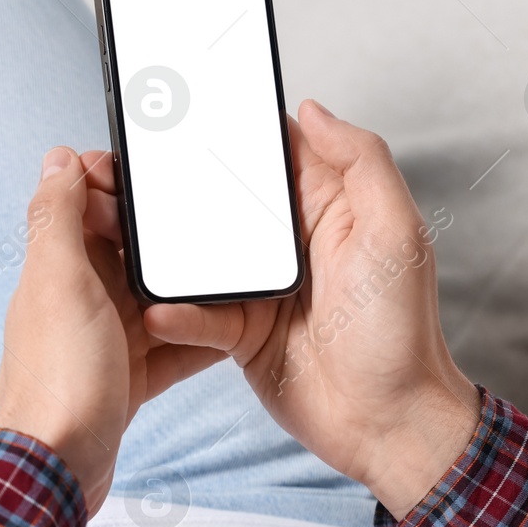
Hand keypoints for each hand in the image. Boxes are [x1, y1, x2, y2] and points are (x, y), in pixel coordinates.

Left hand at [0, 147, 223, 506]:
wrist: (57, 471)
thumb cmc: (58, 379)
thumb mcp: (61, 284)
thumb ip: (59, 219)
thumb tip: (57, 157)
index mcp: (58, 267)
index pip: (84, 203)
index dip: (115, 182)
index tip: (157, 171)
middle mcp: (79, 299)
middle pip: (127, 250)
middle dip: (164, 234)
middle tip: (209, 216)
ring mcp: (105, 339)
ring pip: (154, 298)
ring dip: (186, 286)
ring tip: (230, 267)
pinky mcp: (127, 376)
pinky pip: (170, 345)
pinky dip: (197, 336)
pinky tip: (230, 329)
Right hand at [90, 100, 480, 516]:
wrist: (387, 422)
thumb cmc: (401, 331)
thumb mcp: (395, 232)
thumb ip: (362, 162)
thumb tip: (312, 109)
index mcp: (330, 208)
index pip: (277, 153)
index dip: (238, 129)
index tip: (193, 104)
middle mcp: (292, 242)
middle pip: (226, 198)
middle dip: (184, 183)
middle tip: (136, 168)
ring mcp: (261, 288)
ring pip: (200, 254)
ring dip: (167, 249)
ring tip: (126, 232)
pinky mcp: (240, 332)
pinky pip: (196, 313)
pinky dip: (176, 310)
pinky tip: (158, 307)